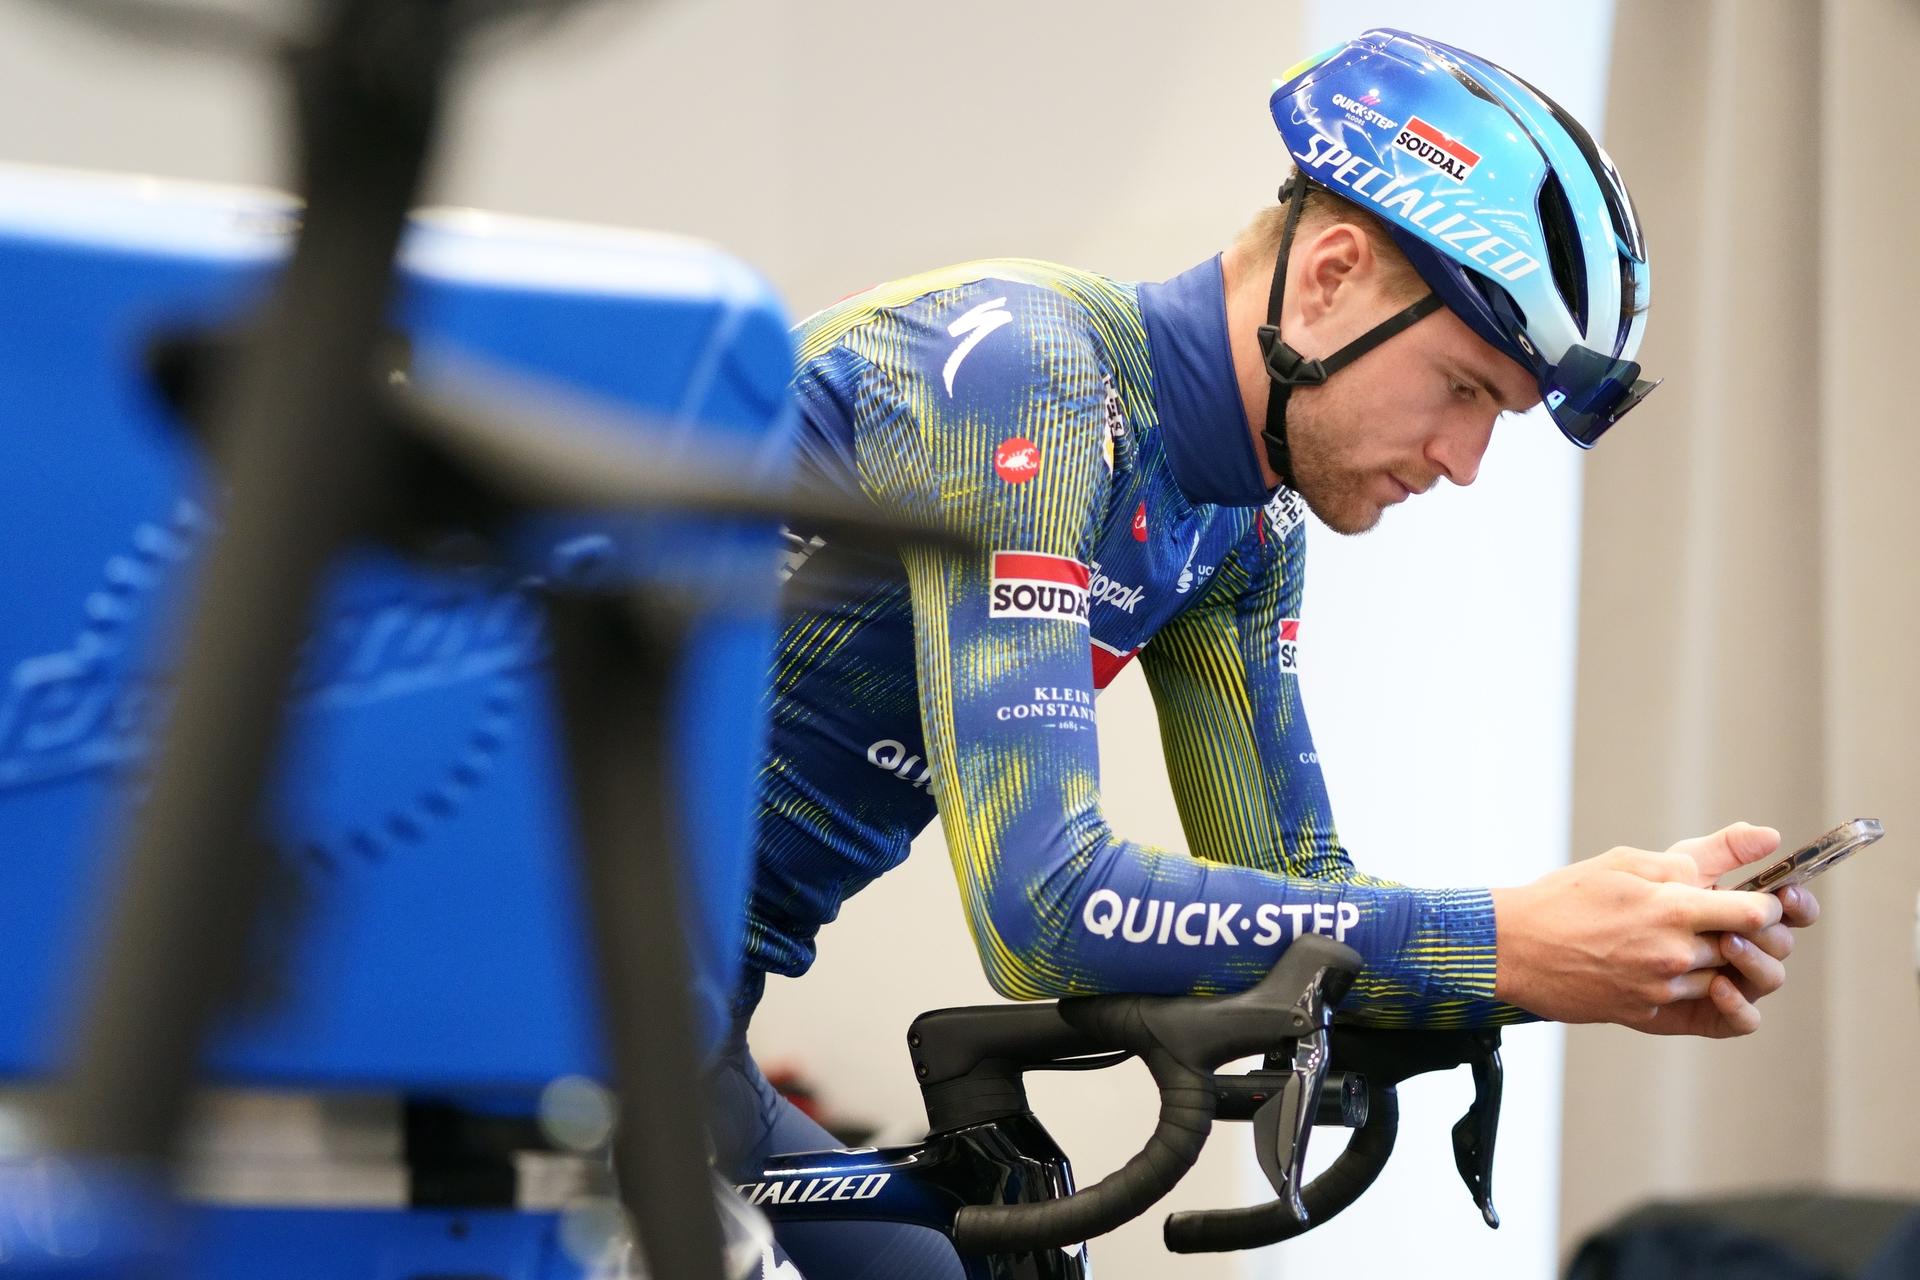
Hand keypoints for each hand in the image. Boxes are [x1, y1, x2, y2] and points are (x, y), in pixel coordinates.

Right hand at [1490, 846, 1781, 1034]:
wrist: (1511, 949)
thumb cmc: (1564, 898)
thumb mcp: (1625, 861)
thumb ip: (1694, 857)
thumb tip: (1762, 839)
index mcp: (1672, 910)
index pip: (1757, 914)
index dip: (1767, 907)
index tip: (1756, 900)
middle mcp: (1673, 954)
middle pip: (1744, 950)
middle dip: (1739, 935)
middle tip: (1719, 921)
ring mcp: (1659, 989)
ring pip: (1720, 981)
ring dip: (1712, 964)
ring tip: (1679, 942)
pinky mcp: (1644, 1014)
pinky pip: (1687, 1004)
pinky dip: (1681, 986)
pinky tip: (1653, 965)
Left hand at [1654, 822, 1821, 1031]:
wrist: (1589, 939)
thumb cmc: (1637, 899)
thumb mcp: (1679, 868)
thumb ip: (1724, 850)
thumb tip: (1772, 836)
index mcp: (1745, 913)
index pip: (1789, 910)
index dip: (1798, 904)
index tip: (1786, 894)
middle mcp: (1747, 948)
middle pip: (1783, 943)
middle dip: (1770, 931)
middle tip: (1742, 921)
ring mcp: (1733, 982)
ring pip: (1770, 978)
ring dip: (1756, 962)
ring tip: (1727, 943)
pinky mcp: (1711, 1014)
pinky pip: (1743, 1020)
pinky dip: (1739, 1006)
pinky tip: (1718, 986)